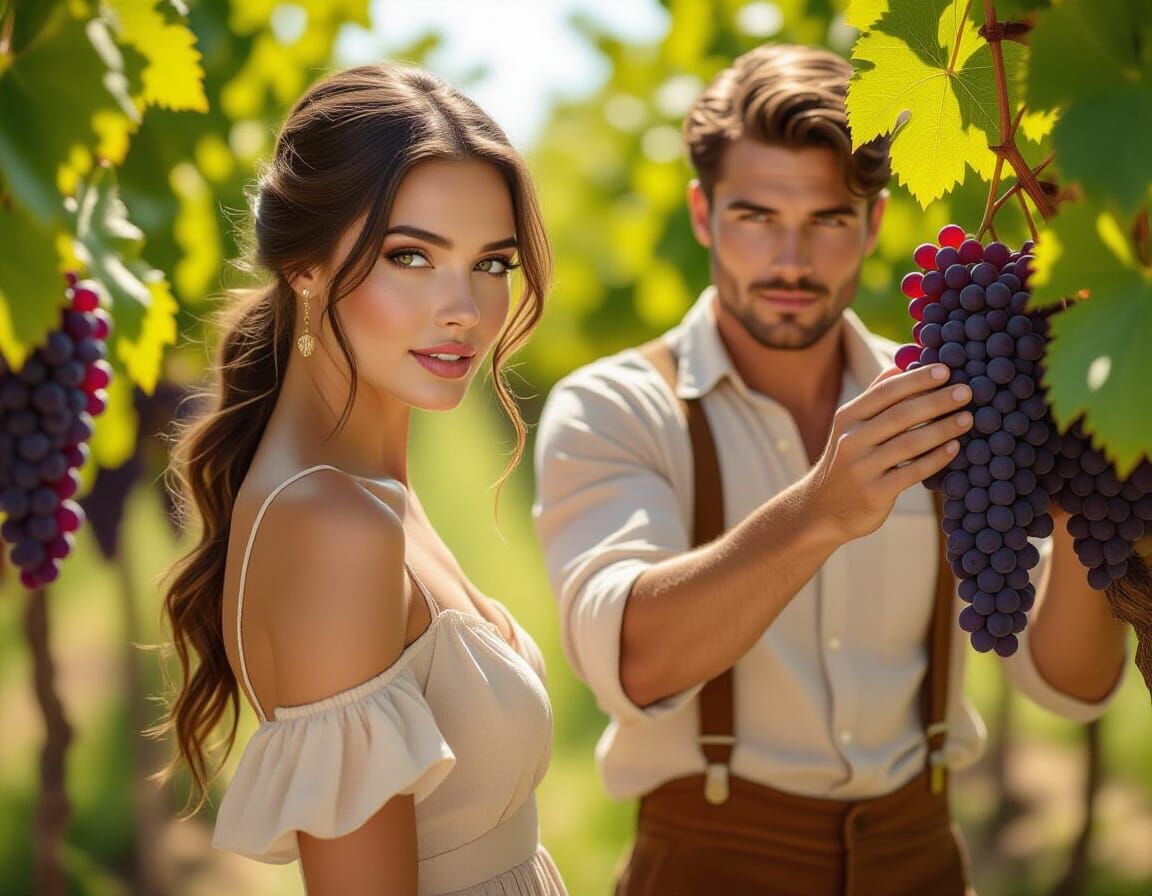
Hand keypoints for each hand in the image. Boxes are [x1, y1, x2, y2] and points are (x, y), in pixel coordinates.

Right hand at [804, 363, 972, 541]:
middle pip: (901, 415)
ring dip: (943, 428)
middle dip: (937, 400)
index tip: (946, 370)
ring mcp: (862, 468)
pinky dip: (936, 459)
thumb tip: (902, 365)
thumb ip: (875, 398)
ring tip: (968, 418)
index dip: (917, 379)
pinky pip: (912, 472)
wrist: (821, 509)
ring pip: (910, 443)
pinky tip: (955, 448)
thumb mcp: (850, 427)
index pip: (885, 392)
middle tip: (966, 392)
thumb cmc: (846, 461)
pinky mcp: (875, 493)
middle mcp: (851, 440)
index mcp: (847, 418)